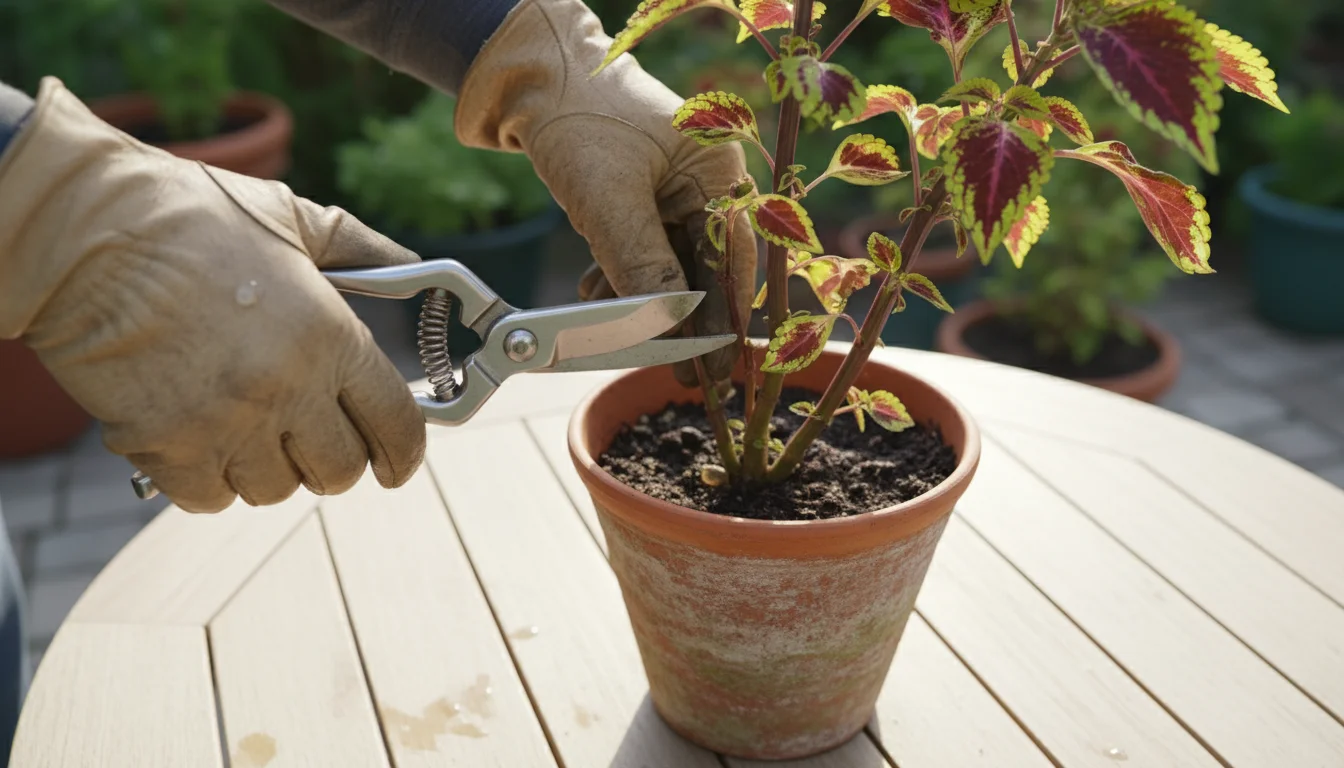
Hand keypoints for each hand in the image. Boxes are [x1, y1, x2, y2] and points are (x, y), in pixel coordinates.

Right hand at [0, 79, 424, 512]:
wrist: (82, 231)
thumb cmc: (192, 218)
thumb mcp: (295, 219)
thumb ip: (365, 252)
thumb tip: (416, 273)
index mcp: (330, 338)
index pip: (397, 425)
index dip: (403, 454)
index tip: (397, 464)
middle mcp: (286, 389)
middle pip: (340, 470)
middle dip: (334, 461)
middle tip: (313, 438)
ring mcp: (226, 425)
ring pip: (275, 489)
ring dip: (268, 466)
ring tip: (246, 424)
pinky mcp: (165, 449)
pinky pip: (211, 498)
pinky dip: (209, 479)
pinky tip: (199, 435)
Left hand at [454, 0, 757, 385]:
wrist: (528, 77)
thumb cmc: (579, 118)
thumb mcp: (611, 200)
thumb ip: (643, 264)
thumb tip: (666, 325)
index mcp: (720, 172)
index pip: (731, 260)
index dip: (722, 319)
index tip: (711, 368)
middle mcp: (706, 182)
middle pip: (703, 266)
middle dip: (679, 316)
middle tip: (671, 369)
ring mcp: (674, 189)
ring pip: (669, 263)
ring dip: (642, 299)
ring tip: (615, 331)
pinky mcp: (641, 197)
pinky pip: (642, 249)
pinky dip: (621, 276)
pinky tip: (597, 294)